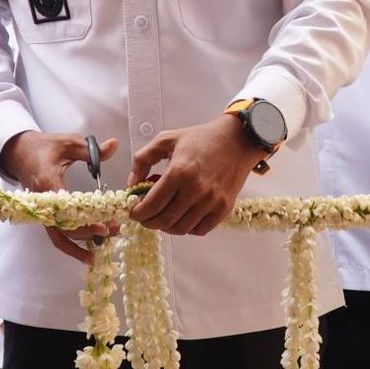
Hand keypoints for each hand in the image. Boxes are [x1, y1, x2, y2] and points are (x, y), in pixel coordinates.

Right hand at [0, 131, 120, 261]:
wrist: (19, 154)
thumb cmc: (43, 147)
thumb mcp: (67, 142)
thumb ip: (90, 149)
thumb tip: (114, 145)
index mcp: (48, 183)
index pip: (66, 208)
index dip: (84, 221)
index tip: (103, 227)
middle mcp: (43, 202)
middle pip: (63, 227)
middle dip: (88, 234)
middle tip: (112, 232)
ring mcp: (43, 211)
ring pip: (58, 237)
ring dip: (79, 246)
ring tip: (100, 252)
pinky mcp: (45, 215)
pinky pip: (57, 235)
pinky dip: (71, 245)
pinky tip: (87, 253)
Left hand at [129, 114, 264, 236]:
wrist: (237, 140)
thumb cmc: (201, 138)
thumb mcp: (166, 139)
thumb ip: (143, 159)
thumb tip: (132, 183)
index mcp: (179, 172)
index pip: (152, 204)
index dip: (138, 213)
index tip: (134, 212)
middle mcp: (196, 190)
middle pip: (164, 220)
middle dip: (149, 222)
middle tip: (145, 217)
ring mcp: (212, 201)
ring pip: (181, 229)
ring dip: (167, 227)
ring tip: (162, 217)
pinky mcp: (224, 208)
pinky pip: (200, 230)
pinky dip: (187, 228)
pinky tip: (181, 217)